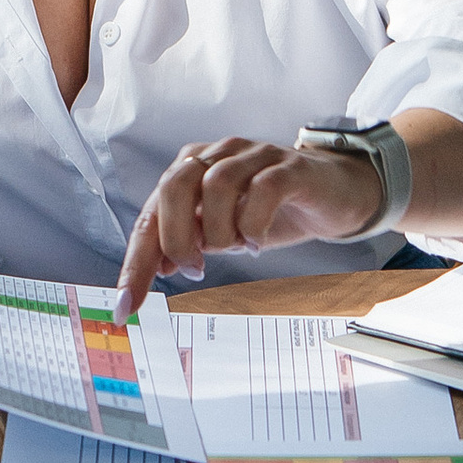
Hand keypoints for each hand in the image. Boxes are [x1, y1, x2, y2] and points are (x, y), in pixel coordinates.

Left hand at [115, 135, 388, 316]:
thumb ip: (190, 241)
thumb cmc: (275, 209)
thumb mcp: (225, 231)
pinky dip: (253, 224)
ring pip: (215, 185)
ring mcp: (254, 156)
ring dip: (219, 231)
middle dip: (176, 239)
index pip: (151, 214)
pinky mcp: (289, 167)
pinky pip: (262, 189)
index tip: (127, 306)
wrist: (336, 192)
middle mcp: (217, 156)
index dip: (135, 262)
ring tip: (236, 249)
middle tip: (196, 269)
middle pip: (174, 185)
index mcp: (193, 170)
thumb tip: (156, 266)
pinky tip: (257, 243)